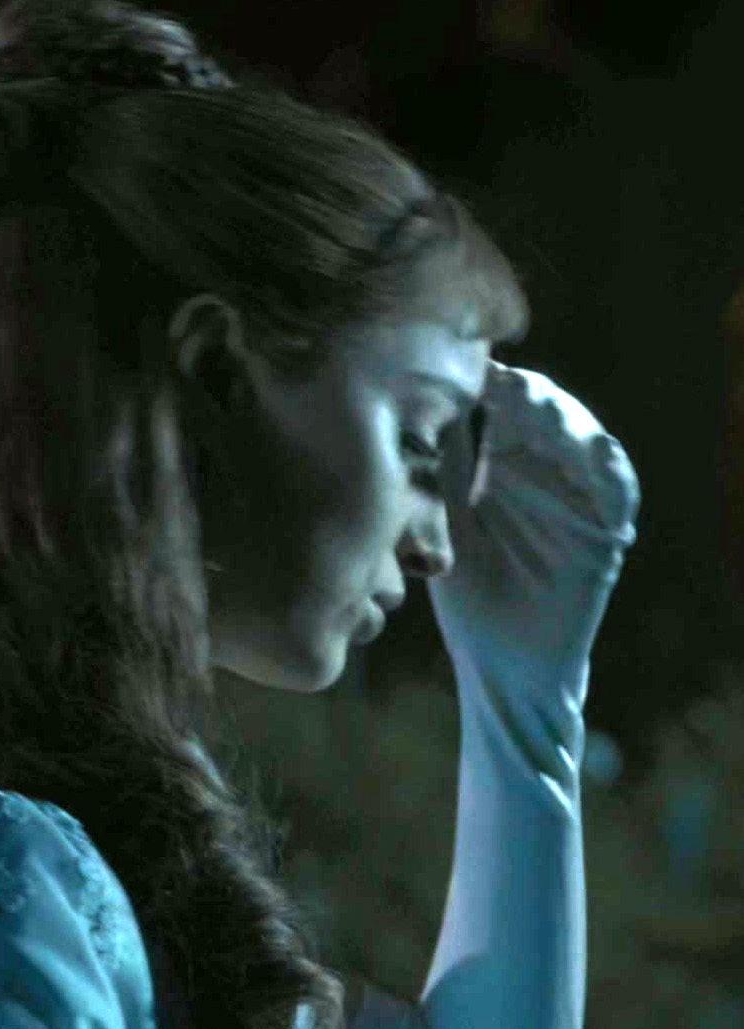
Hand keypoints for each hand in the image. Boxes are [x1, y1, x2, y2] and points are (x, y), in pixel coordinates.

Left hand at [429, 360, 640, 699]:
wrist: (500, 666)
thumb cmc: (466, 597)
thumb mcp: (443, 528)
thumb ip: (437, 473)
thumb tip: (410, 408)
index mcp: (505, 465)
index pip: (503, 408)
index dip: (487, 384)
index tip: (461, 363)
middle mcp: (547, 472)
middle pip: (544, 413)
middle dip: (525, 392)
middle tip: (500, 376)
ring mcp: (580, 498)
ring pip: (583, 440)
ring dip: (564, 418)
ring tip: (537, 402)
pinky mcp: (607, 531)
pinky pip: (618, 491)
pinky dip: (609, 468)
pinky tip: (593, 449)